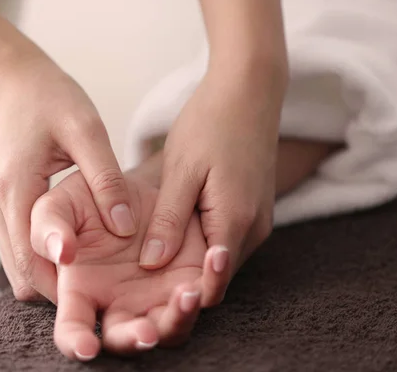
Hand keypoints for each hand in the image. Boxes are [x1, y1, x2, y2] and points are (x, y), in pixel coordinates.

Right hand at [0, 55, 136, 302]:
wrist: (11, 80)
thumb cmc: (50, 98)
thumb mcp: (87, 131)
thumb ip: (106, 180)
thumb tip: (125, 229)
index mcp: (15, 189)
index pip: (32, 261)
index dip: (64, 285)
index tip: (100, 292)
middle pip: (22, 273)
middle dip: (60, 287)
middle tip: (105, 289)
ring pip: (20, 264)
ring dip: (53, 274)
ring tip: (95, 274)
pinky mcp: (2, 204)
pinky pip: (20, 246)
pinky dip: (45, 256)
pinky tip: (78, 248)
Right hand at [30, 167, 228, 359]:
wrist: (133, 185)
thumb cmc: (87, 197)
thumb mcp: (61, 203)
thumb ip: (50, 225)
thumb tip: (62, 252)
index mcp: (83, 292)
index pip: (74, 328)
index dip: (76, 342)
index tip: (86, 347)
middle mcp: (121, 304)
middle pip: (129, 339)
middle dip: (136, 340)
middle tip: (145, 332)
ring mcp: (157, 296)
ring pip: (173, 327)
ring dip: (181, 317)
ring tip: (187, 291)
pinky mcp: (191, 278)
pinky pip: (208, 290)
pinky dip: (215, 278)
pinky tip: (216, 255)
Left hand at [138, 70, 285, 301]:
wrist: (250, 90)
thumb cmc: (212, 123)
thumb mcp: (182, 170)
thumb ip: (169, 219)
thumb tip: (152, 264)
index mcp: (236, 221)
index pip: (213, 284)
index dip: (182, 300)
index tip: (147, 307)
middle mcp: (254, 228)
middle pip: (217, 276)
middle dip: (183, 287)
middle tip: (139, 293)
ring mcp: (257, 219)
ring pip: (220, 258)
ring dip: (191, 265)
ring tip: (149, 268)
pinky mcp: (252, 209)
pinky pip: (225, 239)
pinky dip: (201, 245)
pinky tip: (173, 236)